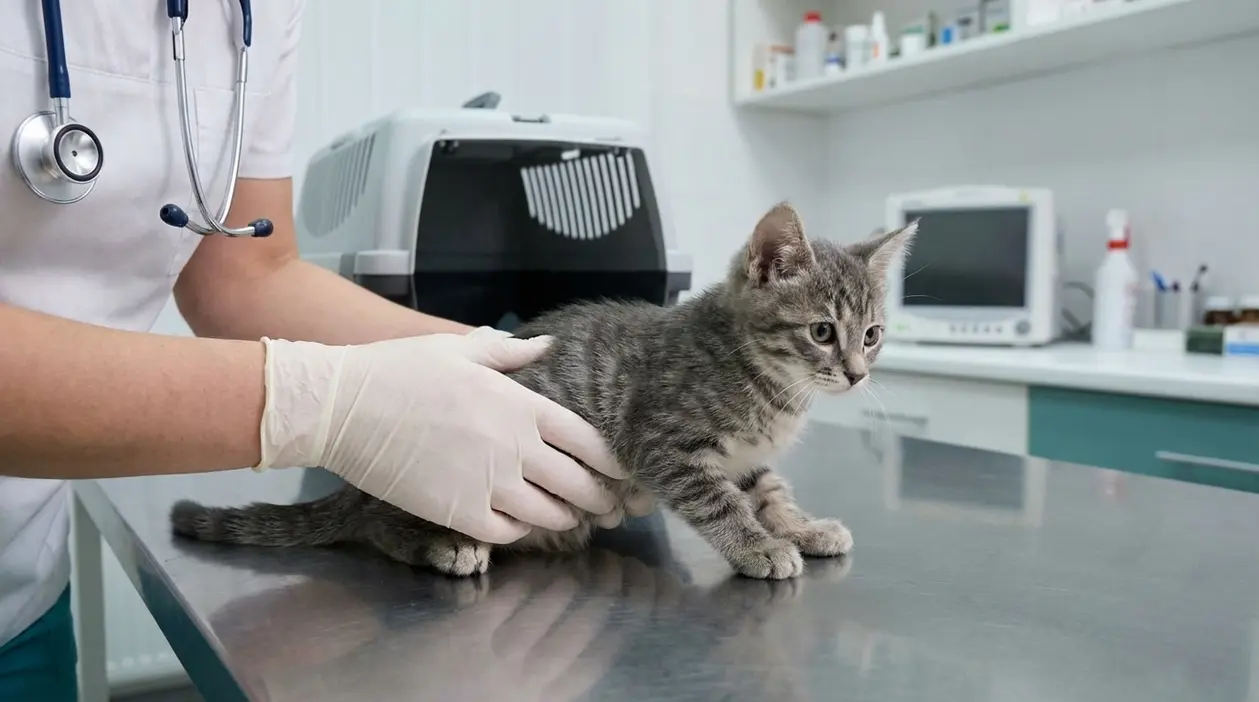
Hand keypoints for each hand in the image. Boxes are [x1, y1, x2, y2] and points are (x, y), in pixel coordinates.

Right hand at [253, 327, 625, 543]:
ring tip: (569, 518)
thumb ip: (510, 352)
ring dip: (565, 519)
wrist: (344, 407)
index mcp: (523, 407)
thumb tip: (547, 345)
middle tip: (609, 507)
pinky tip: (520, 523)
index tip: (624, 472)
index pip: (590, 442)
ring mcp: (489, 485)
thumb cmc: (401, 370)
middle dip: (601, 499)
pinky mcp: (459, 513)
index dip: (614, 462)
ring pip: (550, 516)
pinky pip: (508, 534)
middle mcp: (516, 449)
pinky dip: (521, 533)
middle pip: (580, 486)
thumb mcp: (461, 348)